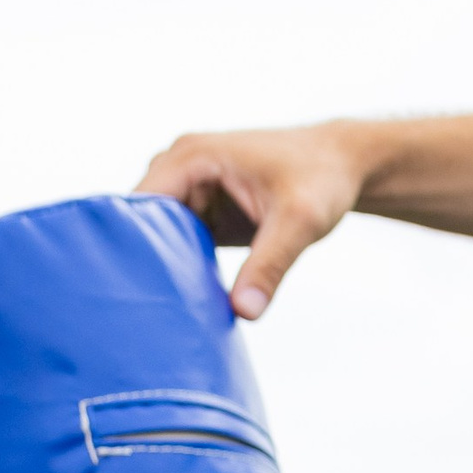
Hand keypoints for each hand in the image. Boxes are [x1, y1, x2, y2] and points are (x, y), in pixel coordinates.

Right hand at [135, 119, 369, 319]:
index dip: (128, 245)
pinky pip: (177, 244)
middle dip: (139, 262)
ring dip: (157, 270)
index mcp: (192, 157)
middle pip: (139, 224)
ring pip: (155, 237)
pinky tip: (178, 304)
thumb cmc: (323, 179)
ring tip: (154, 315)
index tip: (128, 292)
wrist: (344, 166)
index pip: (138, 204)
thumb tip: (244, 313)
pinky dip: (177, 271)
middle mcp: (182, 168)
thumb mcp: (300, 222)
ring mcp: (191, 189)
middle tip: (138, 315)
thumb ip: (270, 266)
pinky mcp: (204, 211)